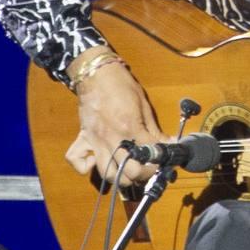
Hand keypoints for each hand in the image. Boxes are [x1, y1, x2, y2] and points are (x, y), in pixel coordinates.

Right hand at [64, 47, 170, 186]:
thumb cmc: (122, 86)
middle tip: (148, 167)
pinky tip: (99, 160)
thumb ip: (156, 130)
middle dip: (143, 174)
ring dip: (120, 176)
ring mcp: (95, 140)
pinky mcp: (82, 139)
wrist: (97, 73)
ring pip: (106, 174)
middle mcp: (111, 138)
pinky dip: (87, 167)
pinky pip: (78, 161)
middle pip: (128, 173)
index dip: (161, 161)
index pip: (149, 156)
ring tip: (127, 168)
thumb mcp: (144, 106)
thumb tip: (170, 144)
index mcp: (130, 127)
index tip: (164, 160)